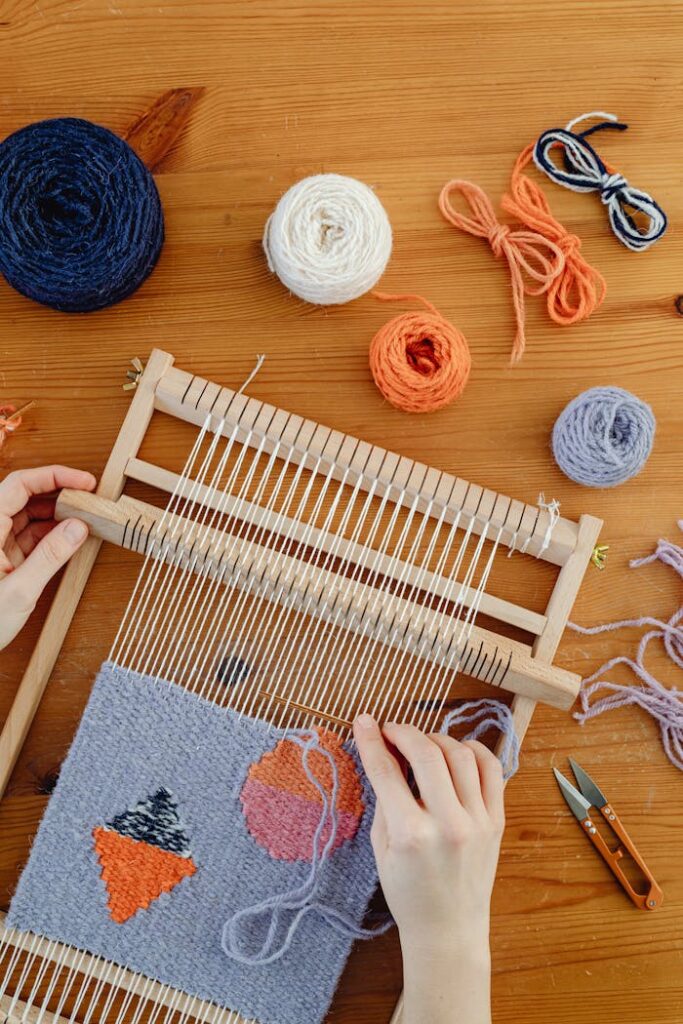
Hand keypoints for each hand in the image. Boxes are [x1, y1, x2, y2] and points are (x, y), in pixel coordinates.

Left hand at [0, 466, 95, 649]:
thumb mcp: (20, 591)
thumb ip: (51, 556)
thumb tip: (78, 527)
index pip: (20, 484)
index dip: (54, 476)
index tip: (84, 481)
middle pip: (25, 496)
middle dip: (59, 493)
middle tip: (90, 498)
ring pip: (29, 516)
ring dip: (58, 515)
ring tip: (86, 517)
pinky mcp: (3, 559)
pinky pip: (30, 537)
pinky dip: (52, 535)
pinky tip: (72, 537)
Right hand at [353, 715, 504, 1023]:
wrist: (448, 930)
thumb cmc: (408, 893)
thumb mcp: (381, 848)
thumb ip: (384, 798)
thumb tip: (383, 754)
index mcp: (410, 834)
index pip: (386, 771)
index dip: (371, 740)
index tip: (364, 721)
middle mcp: (447, 824)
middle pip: (426, 753)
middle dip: (404, 732)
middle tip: (391, 730)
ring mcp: (477, 822)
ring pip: (460, 754)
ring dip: (436, 739)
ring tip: (422, 745)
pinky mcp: (496, 822)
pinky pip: (491, 769)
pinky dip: (473, 750)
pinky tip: (457, 751)